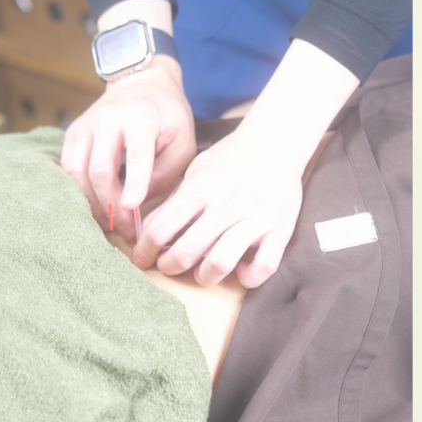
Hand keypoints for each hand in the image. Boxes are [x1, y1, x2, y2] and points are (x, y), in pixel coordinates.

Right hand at [61, 56, 195, 241]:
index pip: (136, 153)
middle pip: (101, 169)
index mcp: (142, 117)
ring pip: (77, 171)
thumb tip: (140, 204)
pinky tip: (94, 206)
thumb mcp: (183, 140)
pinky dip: (79, 191)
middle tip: (127, 229)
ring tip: (109, 223)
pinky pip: (68, 168)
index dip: (134, 182)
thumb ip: (166, 172)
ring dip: (92, 202)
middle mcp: (109, 118)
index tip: (133, 207)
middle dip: (112, 204)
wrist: (141, 81)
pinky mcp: (73, 132)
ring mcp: (86, 125)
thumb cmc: (167, 116)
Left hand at [131, 38, 361, 288]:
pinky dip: (248, 277)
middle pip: (186, 252)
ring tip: (200, 274)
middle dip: (169, 267)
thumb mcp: (195, 173)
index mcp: (199, 190)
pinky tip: (239, 271)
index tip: (141, 258)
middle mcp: (224, 207)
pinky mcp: (280, 230)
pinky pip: (263, 267)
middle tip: (166, 267)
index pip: (160, 229)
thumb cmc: (229, 160)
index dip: (145, 250)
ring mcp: (254, 220)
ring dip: (204, 277)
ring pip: (220, 264)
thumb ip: (174, 201)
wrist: (274, 143)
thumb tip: (148, 230)